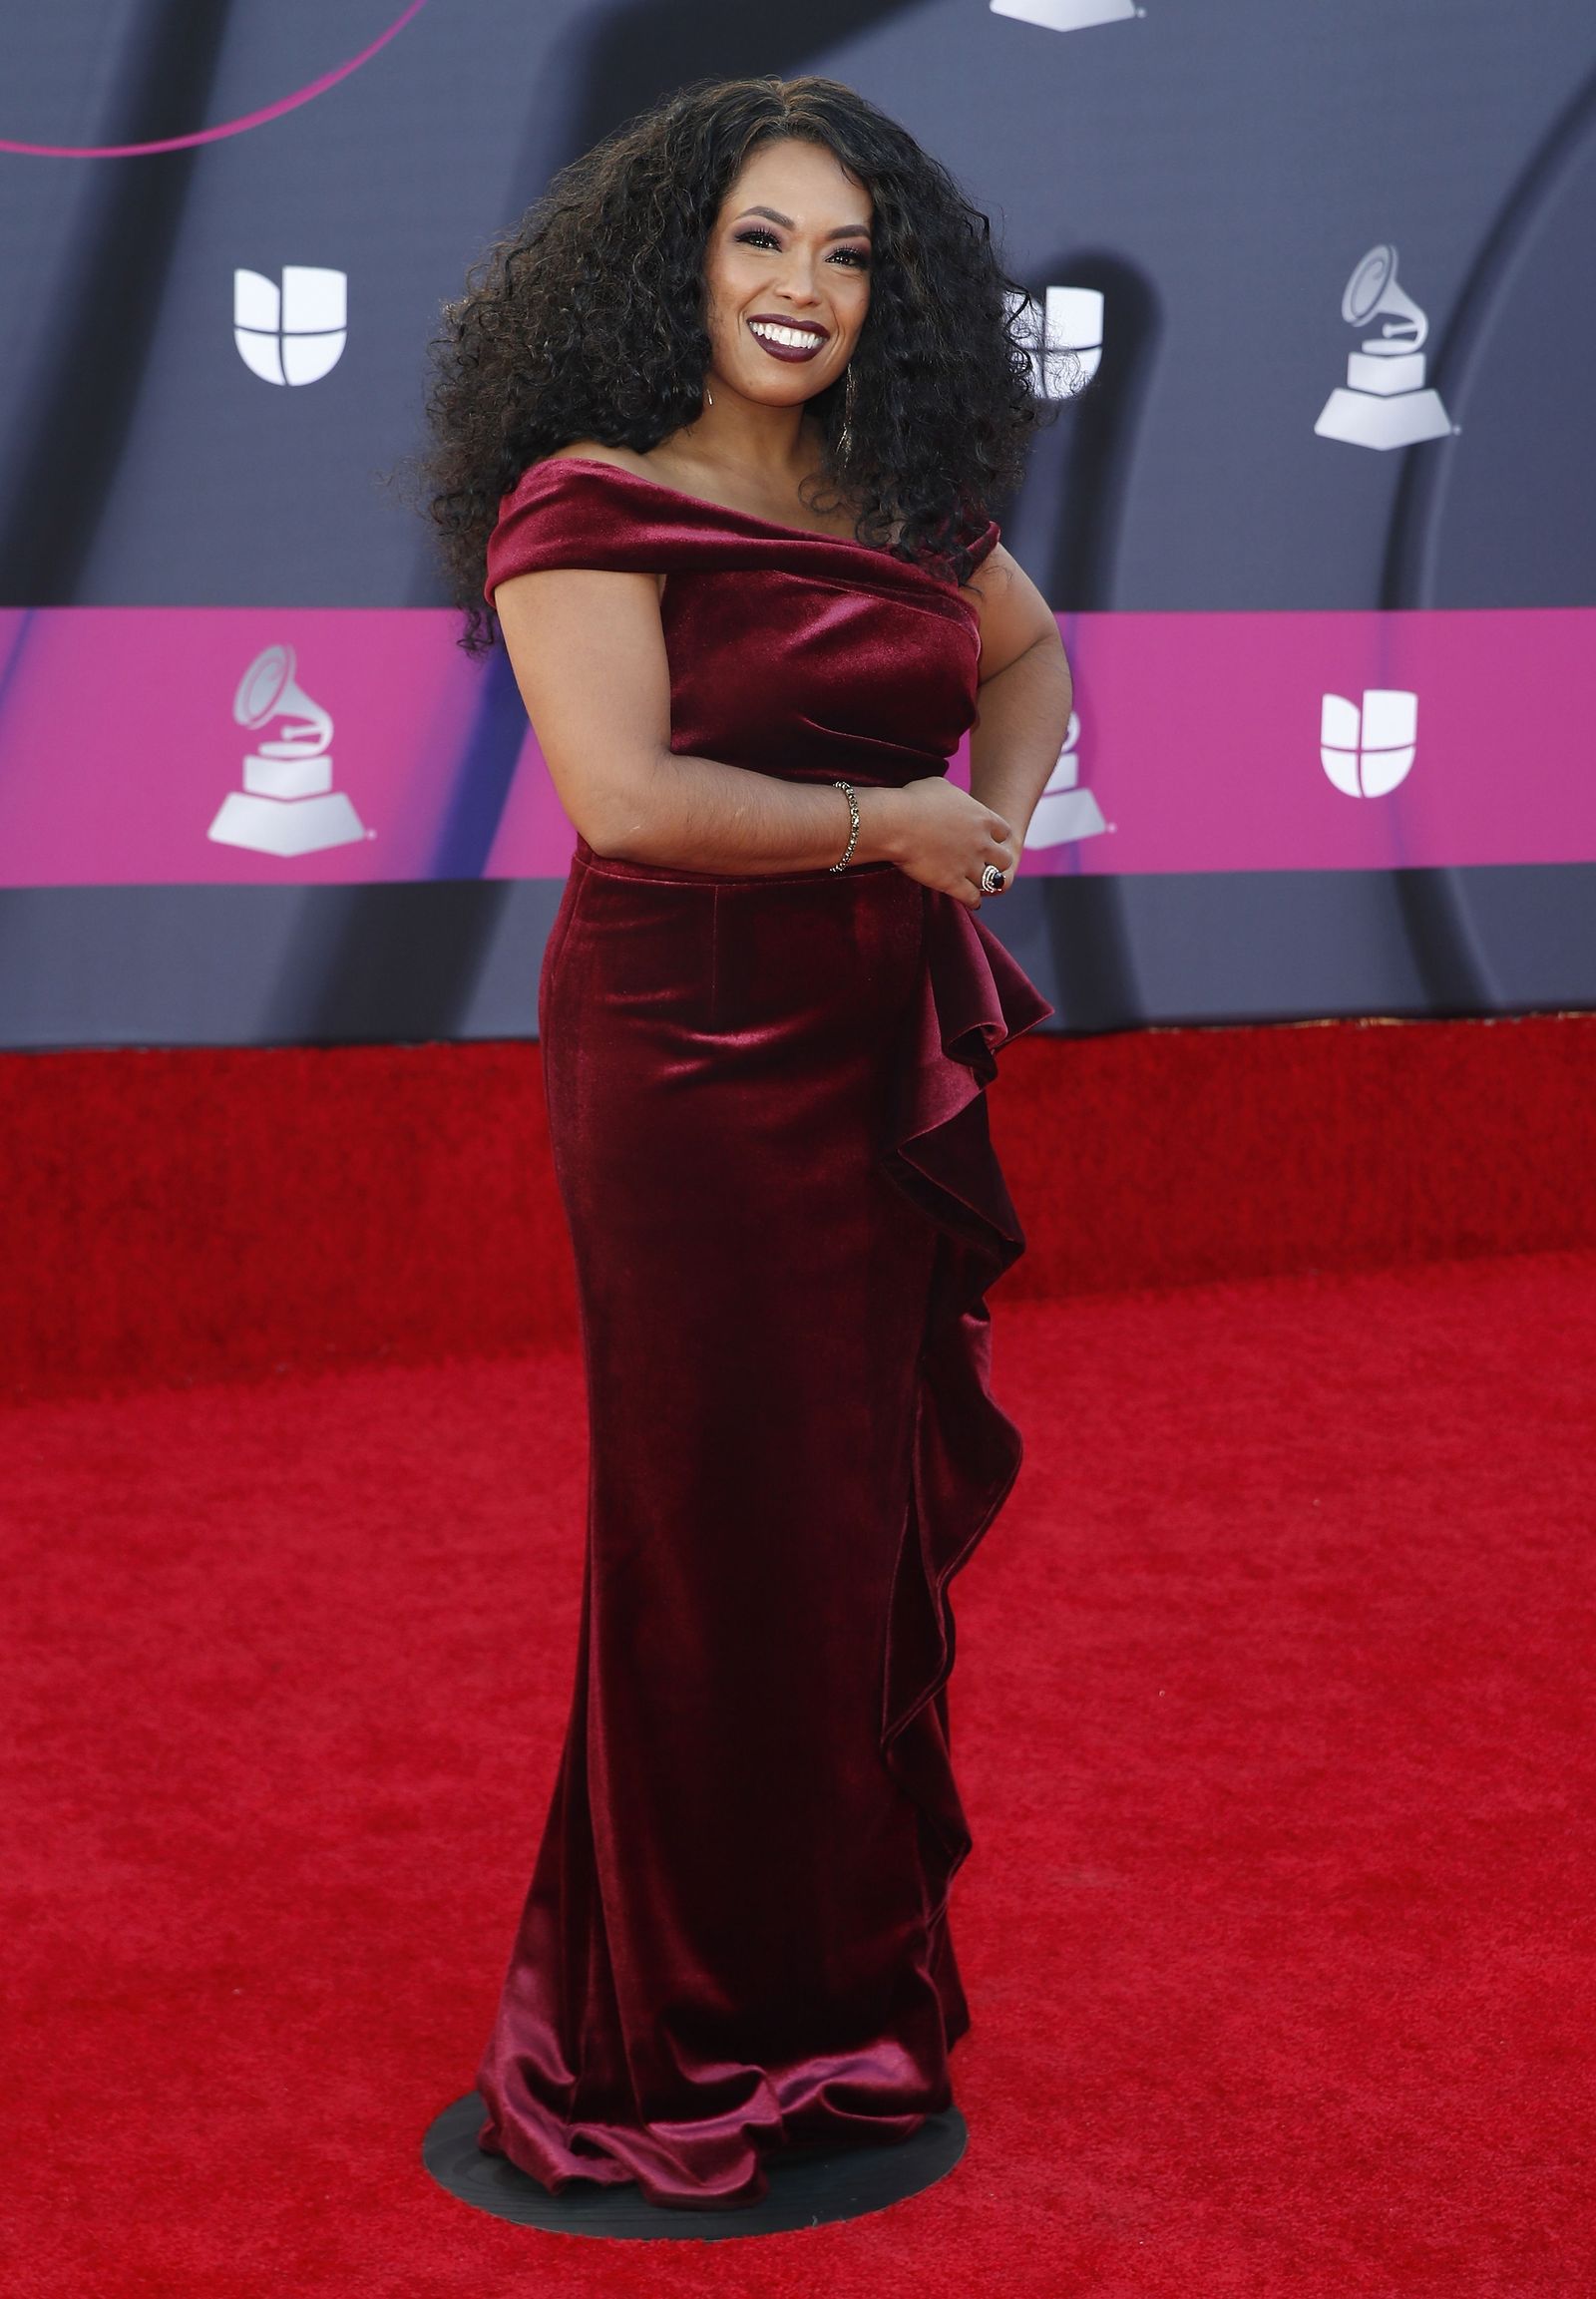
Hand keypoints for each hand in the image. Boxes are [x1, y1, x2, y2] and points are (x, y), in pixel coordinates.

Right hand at [878, 776, 1015, 909]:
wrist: (896, 823)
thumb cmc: (913, 801)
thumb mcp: (942, 787)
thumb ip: (956, 798)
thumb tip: (952, 800)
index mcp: (982, 818)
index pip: (1004, 832)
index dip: (995, 837)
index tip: (986, 839)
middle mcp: (981, 843)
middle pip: (1004, 859)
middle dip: (996, 861)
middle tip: (984, 863)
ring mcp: (969, 865)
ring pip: (992, 881)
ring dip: (985, 883)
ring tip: (977, 885)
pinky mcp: (953, 883)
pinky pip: (973, 898)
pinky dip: (974, 900)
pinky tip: (970, 900)